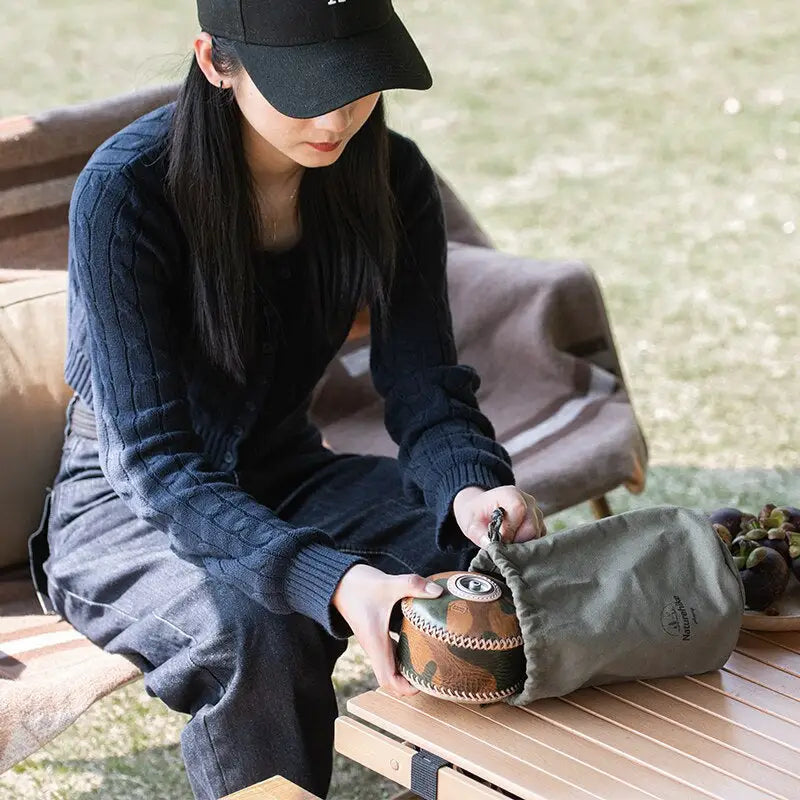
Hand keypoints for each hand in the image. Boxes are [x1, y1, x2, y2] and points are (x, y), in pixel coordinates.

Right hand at [331, 563, 443, 696]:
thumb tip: (438, 591)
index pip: (388, 680)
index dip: (406, 688)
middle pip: (392, 678)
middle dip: (411, 682)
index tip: (425, 683)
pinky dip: (405, 653)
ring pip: (392, 666)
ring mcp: (375, 641)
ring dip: (409, 669)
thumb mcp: (388, 584)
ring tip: (431, 661)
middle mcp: (374, 647)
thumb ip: (413, 586)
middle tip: (434, 674)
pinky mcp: (376, 633)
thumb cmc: (359, 585)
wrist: (339, 581)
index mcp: (376, 643)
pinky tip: (420, 640)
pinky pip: (391, 652)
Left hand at [453, 485, 546, 547]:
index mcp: (510, 494)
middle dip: (517, 540)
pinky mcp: (539, 523)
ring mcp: (536, 512)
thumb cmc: (476, 514)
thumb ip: (478, 534)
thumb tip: (490, 545)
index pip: (519, 510)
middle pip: (532, 526)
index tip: (499, 540)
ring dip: (522, 544)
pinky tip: (514, 543)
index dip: (510, 529)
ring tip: (506, 543)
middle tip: (503, 546)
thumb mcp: (470, 523)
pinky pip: (539, 538)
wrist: (481, 510)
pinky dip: (528, 544)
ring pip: (537, 534)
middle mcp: (528, 501)